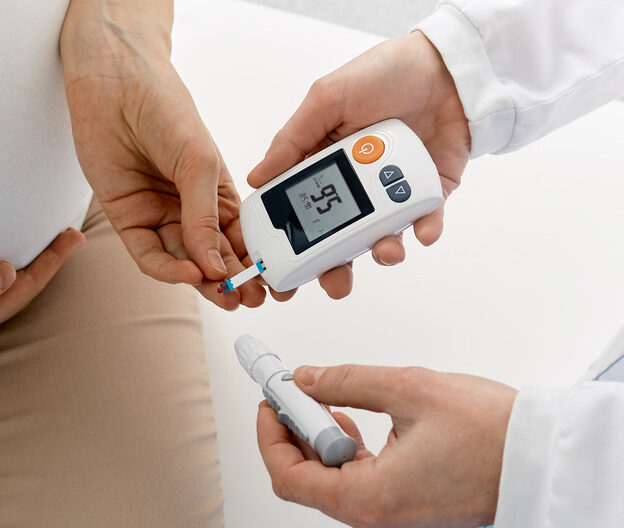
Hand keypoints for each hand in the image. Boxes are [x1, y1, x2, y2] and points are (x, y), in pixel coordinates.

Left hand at [61, 5, 264, 309]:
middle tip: (248, 299)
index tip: (269, 283)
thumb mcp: (200, 162)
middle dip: (231, 280)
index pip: (241, 238)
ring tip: (223, 295)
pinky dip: (167, 267)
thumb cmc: (165, 107)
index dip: (254, 263)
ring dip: (202, 281)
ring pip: (183, 260)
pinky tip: (187, 272)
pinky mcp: (128, 217)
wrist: (115, 85)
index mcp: (218, 192)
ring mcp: (159, 214)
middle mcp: (189, 208)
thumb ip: (206, 216)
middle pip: (213, 256)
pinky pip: (148, 253)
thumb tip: (214, 265)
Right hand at [248, 32, 470, 301]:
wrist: (449, 68)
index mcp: (322, 164)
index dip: (291, 242)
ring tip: (386, 251)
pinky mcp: (428, 194)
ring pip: (381, 237)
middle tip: (333, 283)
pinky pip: (425, 222)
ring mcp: (391, 192)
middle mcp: (354, 185)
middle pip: (338, 238)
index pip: (300, 211)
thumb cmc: (383, 74)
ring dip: (382, 252)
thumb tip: (255, 177)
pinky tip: (423, 232)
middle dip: (334, 267)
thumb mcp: (328, 99)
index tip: (282, 268)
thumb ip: (293, 139)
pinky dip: (425, 231)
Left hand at [256, 364, 516, 527]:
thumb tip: (305, 379)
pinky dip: (346, 456)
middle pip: (307, 483)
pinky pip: (358, 489)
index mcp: (370, 498)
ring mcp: (393, 522)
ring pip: (331, 486)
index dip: (272, 436)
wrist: (543, 459)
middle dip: (295, 434)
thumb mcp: (408, 388)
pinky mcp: (408, 515)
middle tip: (293, 394)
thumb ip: (345, 382)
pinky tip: (352, 423)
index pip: (289, 478)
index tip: (271, 403)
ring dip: (320, 442)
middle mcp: (378, 521)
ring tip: (326, 402)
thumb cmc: (492, 432)